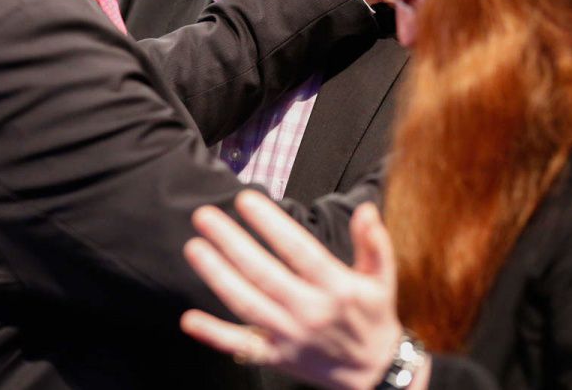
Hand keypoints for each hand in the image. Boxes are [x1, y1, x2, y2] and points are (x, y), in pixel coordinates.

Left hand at [180, 190, 406, 389]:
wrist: (374, 373)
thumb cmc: (374, 318)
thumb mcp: (382, 278)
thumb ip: (374, 242)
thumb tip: (363, 209)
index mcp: (335, 287)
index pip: (298, 250)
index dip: (270, 224)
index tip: (245, 200)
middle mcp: (310, 311)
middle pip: (263, 273)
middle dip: (231, 242)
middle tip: (204, 216)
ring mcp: (290, 336)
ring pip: (247, 304)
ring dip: (217, 275)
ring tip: (195, 248)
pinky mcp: (277, 357)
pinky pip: (241, 346)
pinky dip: (214, 335)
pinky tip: (189, 319)